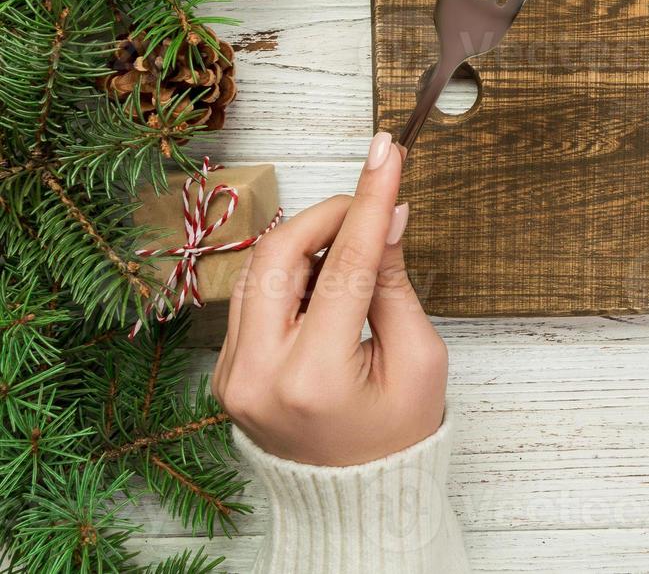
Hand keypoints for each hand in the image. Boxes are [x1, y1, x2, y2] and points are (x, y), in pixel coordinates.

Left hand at [212, 132, 448, 465]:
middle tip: (369, 202)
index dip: (368, 199)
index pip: (343, 264)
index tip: (385, 152)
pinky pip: (253, 296)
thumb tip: (385, 217)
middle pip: (277, 251)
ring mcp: (232, 374)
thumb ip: (394, 284)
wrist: (355, 500)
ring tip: (354, 250)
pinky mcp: (225, 370)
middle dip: (325, 213)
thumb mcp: (419, 359)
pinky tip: (326, 285)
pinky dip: (291, 273)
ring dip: (307, 241)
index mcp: (314, 376)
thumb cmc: (397, 435)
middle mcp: (258, 373)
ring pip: (258, 267)